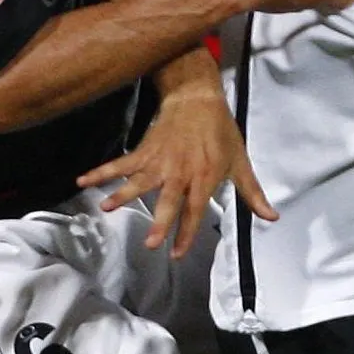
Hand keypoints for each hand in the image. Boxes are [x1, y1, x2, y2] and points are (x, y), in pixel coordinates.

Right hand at [75, 87, 277, 257]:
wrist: (198, 100)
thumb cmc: (221, 134)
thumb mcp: (241, 163)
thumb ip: (253, 194)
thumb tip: (272, 217)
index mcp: (204, 177)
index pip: (196, 210)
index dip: (187, 233)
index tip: (177, 253)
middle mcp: (180, 172)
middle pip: (169, 200)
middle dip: (160, 222)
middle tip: (149, 243)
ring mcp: (159, 161)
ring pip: (139, 181)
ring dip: (122, 194)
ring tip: (106, 208)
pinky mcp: (144, 150)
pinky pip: (120, 163)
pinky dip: (101, 171)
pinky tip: (82, 181)